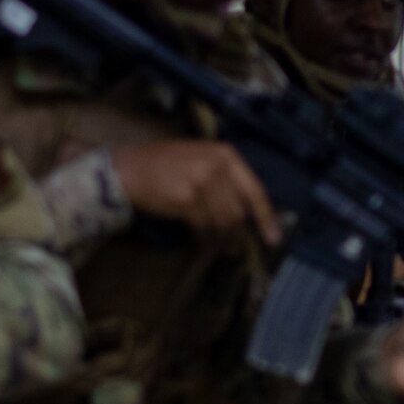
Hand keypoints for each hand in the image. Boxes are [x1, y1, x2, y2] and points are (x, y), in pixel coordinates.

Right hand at [113, 139, 279, 249]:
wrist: (130, 168)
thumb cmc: (166, 165)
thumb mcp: (201, 160)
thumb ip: (225, 179)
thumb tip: (247, 212)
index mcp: (225, 155)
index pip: (255, 191)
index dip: (266, 218)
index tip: (274, 239)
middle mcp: (217, 167)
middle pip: (238, 212)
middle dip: (239, 235)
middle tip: (237, 249)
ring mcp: (202, 182)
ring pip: (223, 222)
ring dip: (224, 240)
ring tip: (224, 249)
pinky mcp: (187, 199)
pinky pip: (204, 227)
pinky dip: (207, 238)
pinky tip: (206, 242)